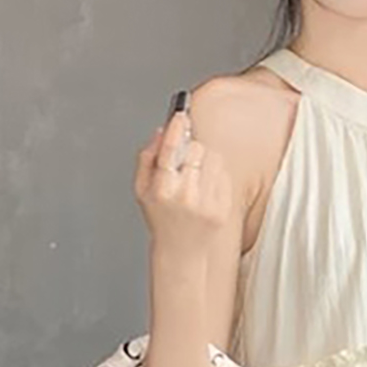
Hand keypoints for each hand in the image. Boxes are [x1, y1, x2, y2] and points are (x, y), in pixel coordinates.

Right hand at [134, 103, 233, 254]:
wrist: (181, 251)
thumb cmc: (161, 220)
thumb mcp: (142, 190)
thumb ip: (147, 158)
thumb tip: (160, 131)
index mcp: (162, 189)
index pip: (170, 149)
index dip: (176, 128)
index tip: (181, 115)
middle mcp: (185, 196)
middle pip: (195, 149)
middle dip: (189, 149)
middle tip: (184, 162)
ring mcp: (206, 203)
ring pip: (213, 159)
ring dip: (204, 160)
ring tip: (194, 177)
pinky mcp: (222, 208)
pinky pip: (224, 175)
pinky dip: (215, 175)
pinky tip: (205, 189)